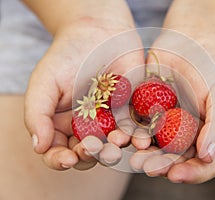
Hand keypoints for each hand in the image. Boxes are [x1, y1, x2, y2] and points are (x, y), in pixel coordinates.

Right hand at [25, 13, 143, 169]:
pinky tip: (140, 138)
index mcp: (63, 126)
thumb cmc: (66, 57)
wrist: (97, 32)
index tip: (66, 159)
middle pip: (89, 153)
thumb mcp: (44, 83)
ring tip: (116, 144)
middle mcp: (88, 129)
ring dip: (116, 149)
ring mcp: (111, 122)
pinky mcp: (132, 111)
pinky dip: (138, 136)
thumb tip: (39, 147)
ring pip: (114, 145)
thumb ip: (38, 114)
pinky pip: (136, 128)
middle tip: (92, 148)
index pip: (59, 152)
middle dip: (91, 155)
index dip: (60, 160)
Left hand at [130, 30, 214, 182]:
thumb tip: (206, 156)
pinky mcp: (146, 110)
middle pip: (174, 158)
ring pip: (152, 145)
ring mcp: (165, 124)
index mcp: (210, 136)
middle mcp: (187, 135)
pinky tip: (120, 136)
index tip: (176, 175)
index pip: (204, 164)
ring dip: (141, 153)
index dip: (192, 174)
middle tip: (147, 167)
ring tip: (131, 156)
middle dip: (160, 165)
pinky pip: (136, 124)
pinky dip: (128, 132)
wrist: (194, 39)